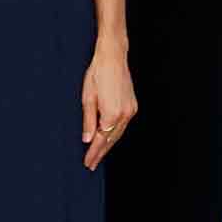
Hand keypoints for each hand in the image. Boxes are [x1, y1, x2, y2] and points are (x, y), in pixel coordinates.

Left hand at [81, 41, 136, 170]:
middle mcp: (124, 114)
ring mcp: (131, 110)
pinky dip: (114, 134)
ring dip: (108, 145)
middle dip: (101, 153)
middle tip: (91, 164)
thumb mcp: (87, 97)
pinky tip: (108, 139)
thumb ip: (88, 120)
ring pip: (118, 134)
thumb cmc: (97, 74)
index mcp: (111, 113)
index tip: (88, 162)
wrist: (113, 57)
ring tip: (98, 155)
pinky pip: (122, 125)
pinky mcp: (133, 106)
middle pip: (111, 139)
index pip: (101, 140)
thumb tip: (87, 139)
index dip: (94, 153)